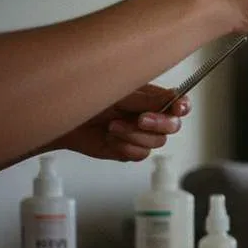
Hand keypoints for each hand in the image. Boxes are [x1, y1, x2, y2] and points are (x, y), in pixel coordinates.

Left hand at [54, 85, 188, 161]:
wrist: (65, 121)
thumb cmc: (88, 100)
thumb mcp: (119, 94)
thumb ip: (147, 99)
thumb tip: (172, 97)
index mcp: (151, 99)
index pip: (178, 104)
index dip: (182, 107)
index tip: (178, 108)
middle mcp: (150, 117)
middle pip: (172, 126)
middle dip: (158, 124)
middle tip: (140, 119)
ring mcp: (141, 135)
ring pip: (156, 142)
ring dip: (134, 135)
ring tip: (113, 126)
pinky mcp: (130, 150)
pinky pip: (140, 154)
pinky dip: (125, 147)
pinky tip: (111, 139)